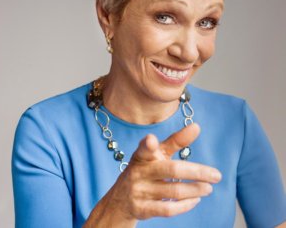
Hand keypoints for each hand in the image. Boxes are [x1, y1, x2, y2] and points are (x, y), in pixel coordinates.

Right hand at [100, 123, 221, 222]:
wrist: (119, 200)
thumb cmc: (145, 171)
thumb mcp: (156, 155)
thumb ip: (176, 141)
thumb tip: (196, 126)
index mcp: (141, 156)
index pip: (144, 149)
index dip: (147, 145)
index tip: (151, 140)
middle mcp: (138, 172)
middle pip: (171, 170)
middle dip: (196, 172)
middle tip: (216, 175)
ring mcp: (139, 191)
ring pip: (173, 190)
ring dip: (195, 190)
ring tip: (208, 188)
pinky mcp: (142, 209)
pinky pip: (167, 209)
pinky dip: (185, 205)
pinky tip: (195, 200)